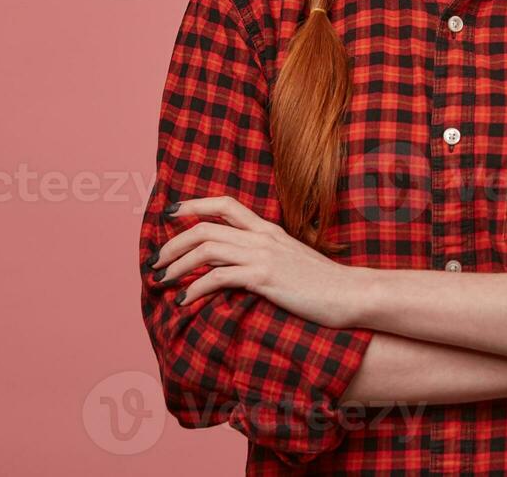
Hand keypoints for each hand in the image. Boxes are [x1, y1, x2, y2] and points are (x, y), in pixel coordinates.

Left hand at [148, 195, 364, 328]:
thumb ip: (269, 255)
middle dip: (173, 243)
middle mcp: (262, 237)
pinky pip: (219, 277)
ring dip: (177, 265)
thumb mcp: (293, 260)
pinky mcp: (265, 278)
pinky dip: (195, 289)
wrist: (351, 294)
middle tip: (155, 261)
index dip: (194, 204)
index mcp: (268, 229)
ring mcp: (263, 256)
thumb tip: (244, 263)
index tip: (170, 214)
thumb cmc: (324, 284)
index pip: (225, 204)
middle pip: (205, 227)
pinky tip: (186, 302)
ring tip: (162, 282)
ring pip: (206, 248)